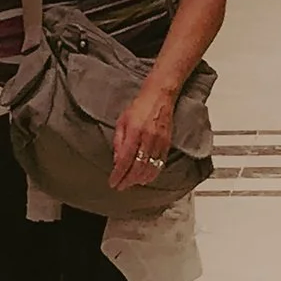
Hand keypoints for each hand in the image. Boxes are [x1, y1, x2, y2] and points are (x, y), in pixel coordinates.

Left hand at [111, 75, 178, 189]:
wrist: (160, 95)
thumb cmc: (139, 106)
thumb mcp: (122, 120)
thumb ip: (118, 141)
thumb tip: (116, 161)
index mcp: (134, 131)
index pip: (125, 159)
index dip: (118, 174)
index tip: (113, 182)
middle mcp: (148, 137)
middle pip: (137, 167)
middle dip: (127, 180)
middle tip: (120, 186)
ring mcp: (159, 141)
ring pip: (149, 168)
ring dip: (138, 180)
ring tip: (130, 183)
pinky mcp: (167, 143)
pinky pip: (159, 164)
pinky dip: (151, 175)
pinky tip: (144, 178)